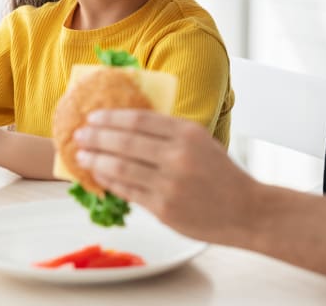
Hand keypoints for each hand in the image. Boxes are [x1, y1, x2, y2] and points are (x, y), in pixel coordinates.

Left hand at [73, 109, 259, 245]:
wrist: (246, 210)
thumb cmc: (221, 175)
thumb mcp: (201, 142)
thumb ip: (169, 133)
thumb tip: (126, 125)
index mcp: (188, 134)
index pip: (140, 120)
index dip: (112, 117)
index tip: (93, 116)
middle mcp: (178, 156)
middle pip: (126, 141)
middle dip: (97, 136)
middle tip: (79, 134)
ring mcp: (170, 184)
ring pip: (121, 168)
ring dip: (96, 160)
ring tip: (82, 155)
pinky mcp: (164, 208)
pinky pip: (128, 191)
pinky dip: (110, 182)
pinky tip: (99, 176)